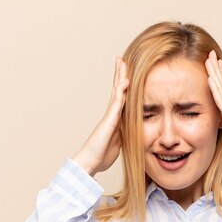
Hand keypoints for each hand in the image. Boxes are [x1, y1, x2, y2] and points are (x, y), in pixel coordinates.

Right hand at [72, 57, 128, 175]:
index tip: (126, 73)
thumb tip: (131, 131)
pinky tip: (125, 82)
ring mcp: (110, 116)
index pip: (120, 98)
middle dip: (119, 74)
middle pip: (117, 90)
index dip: (123, 85)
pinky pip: (117, 104)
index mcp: (115, 119)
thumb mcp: (119, 142)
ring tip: (122, 62)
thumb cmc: (102, 155)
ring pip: (116, 92)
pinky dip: (121, 92)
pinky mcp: (109, 121)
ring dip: (119, 77)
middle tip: (121, 60)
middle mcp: (111, 114)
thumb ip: (124, 133)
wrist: (91, 162)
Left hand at [205, 50, 221, 160]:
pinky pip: (221, 100)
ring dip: (214, 72)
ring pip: (220, 88)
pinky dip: (215, 88)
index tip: (213, 65)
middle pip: (221, 84)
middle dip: (216, 68)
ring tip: (209, 59)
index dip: (218, 76)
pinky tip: (210, 77)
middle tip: (211, 54)